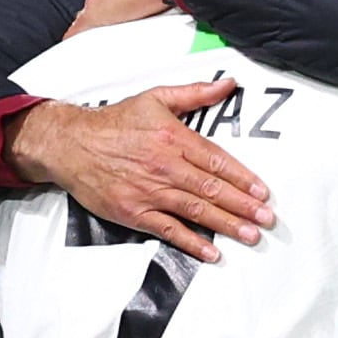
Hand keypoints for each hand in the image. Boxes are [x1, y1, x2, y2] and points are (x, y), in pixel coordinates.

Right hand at [7, 87, 272, 261]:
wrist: (70, 144)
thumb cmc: (114, 122)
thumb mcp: (155, 98)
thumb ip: (195, 93)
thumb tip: (228, 84)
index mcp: (173, 138)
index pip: (216, 160)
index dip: (242, 178)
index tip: (262, 192)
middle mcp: (165, 166)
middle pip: (212, 189)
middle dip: (243, 206)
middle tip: (267, 219)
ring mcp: (150, 192)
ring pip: (196, 211)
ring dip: (226, 225)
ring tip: (250, 235)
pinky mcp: (134, 212)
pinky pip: (169, 230)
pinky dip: (191, 243)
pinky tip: (211, 252)